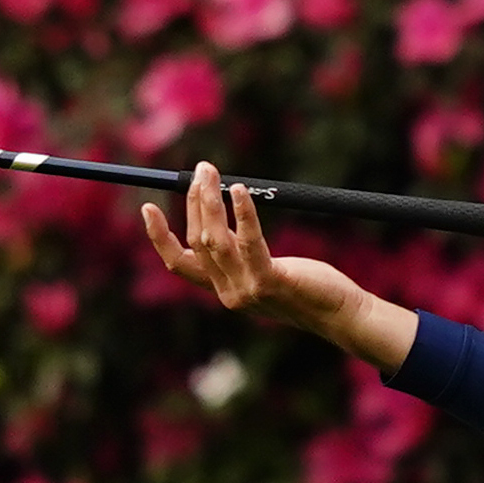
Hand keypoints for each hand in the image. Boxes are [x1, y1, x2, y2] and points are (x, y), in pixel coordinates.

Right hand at [135, 163, 417, 373]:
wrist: (335, 313)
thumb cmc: (304, 285)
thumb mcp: (262, 267)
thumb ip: (239, 249)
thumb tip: (220, 205)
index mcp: (221, 289)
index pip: (178, 263)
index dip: (159, 236)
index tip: (147, 206)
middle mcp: (227, 293)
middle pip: (197, 241)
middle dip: (195, 201)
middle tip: (201, 169)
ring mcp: (245, 290)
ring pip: (216, 239)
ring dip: (211, 201)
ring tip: (211, 172)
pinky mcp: (268, 282)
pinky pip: (249, 241)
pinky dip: (243, 212)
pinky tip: (240, 190)